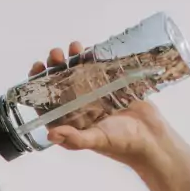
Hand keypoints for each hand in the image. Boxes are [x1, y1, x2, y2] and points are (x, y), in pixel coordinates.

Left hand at [29, 40, 174, 167]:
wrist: (152, 136)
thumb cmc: (123, 144)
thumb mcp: (97, 140)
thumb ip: (74, 139)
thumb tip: (51, 135)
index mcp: (70, 121)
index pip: (47, 102)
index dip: (38, 86)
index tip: (37, 69)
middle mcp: (78, 107)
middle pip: (60, 83)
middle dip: (54, 67)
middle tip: (56, 55)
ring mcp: (94, 95)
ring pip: (77, 73)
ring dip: (72, 59)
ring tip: (73, 47)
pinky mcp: (110, 85)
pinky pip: (96, 68)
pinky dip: (91, 58)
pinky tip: (87, 49)